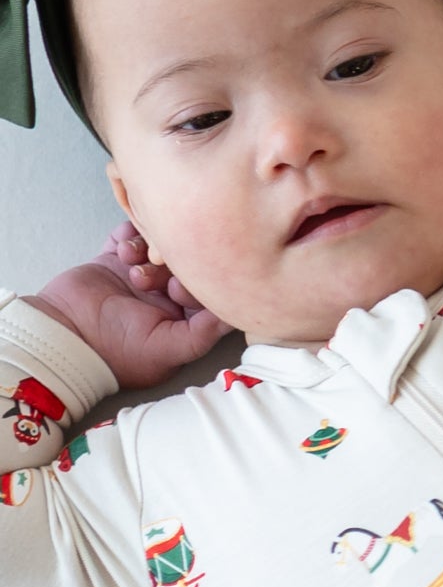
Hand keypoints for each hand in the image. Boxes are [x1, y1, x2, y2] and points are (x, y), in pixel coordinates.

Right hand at [28, 223, 233, 391]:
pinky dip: (129, 236)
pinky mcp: (113, 260)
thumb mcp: (168, 349)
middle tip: (154, 276)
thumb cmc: (117, 351)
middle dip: (174, 265)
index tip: (180, 288)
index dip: (201, 283)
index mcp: (183, 318)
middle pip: (186, 265)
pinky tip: (124, 250)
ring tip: (133, 264)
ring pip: (161, 248)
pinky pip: (130, 235)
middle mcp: (164, 296)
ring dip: (149, 250)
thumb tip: (235, 316)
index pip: (208, 291)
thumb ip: (204, 333)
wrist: (64, 336)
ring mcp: (138, 276)